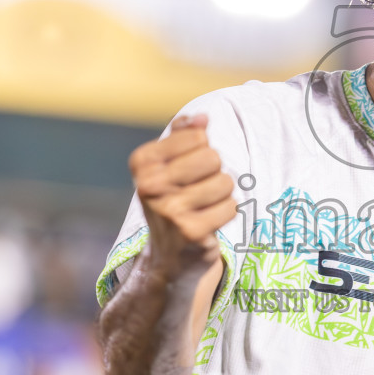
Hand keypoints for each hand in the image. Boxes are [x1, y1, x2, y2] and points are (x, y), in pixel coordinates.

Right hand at [130, 114, 235, 277]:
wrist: (172, 256)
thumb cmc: (175, 200)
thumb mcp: (170, 164)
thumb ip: (184, 134)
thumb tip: (202, 118)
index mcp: (142, 162)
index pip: (198, 137)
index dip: (203, 151)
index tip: (189, 171)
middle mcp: (149, 184)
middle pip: (212, 158)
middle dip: (215, 173)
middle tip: (200, 191)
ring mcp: (169, 209)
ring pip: (225, 182)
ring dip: (222, 195)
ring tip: (205, 206)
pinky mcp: (190, 230)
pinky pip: (231, 206)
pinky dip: (227, 213)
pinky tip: (210, 221)